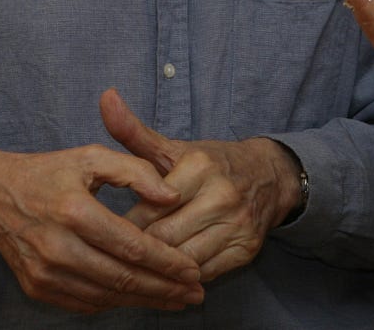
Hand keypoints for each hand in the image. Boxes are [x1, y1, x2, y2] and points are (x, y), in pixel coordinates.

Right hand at [0, 145, 202, 313]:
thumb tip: (171, 197)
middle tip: (195, 293)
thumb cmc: (50, 172)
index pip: (131, 246)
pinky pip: (85, 303)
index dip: (167, 262)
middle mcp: (57, 247)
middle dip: (164, 289)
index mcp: (75, 211)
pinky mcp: (37, 288)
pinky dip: (116, 303)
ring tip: (177, 299)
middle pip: (122, 278)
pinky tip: (141, 298)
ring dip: (145, 301)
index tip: (193, 270)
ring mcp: (45, 273)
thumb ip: (135, 172)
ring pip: (106, 296)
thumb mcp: (92, 157)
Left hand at [101, 89, 298, 281]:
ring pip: (183, 260)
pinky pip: (203, 273)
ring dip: (157, 268)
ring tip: (135, 269)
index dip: (124, 224)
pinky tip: (165, 274)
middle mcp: (222, 196)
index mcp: (200, 167)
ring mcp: (237, 224)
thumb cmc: (210, 164)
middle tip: (114, 256)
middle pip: (164, 237)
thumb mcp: (174, 149)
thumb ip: (134, 131)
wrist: (268, 176)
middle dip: (137, 249)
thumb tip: (105, 97)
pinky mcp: (246, 249)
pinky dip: (181, 277)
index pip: (150, 208)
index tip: (107, 231)